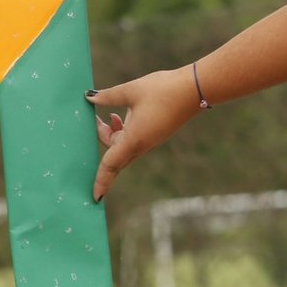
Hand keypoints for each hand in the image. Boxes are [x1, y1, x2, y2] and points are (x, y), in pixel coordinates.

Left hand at [87, 66, 204, 199]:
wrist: (196, 89)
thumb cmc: (164, 90)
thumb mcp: (131, 91)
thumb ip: (108, 97)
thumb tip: (90, 98)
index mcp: (133, 140)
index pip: (110, 164)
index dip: (101, 180)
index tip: (95, 197)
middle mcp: (141, 146)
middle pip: (113, 155)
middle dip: (100, 140)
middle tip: (91, 119)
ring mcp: (149, 142)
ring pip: (121, 147)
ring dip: (111, 134)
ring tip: (107, 115)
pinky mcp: (154, 135)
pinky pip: (131, 141)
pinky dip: (121, 131)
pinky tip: (118, 116)